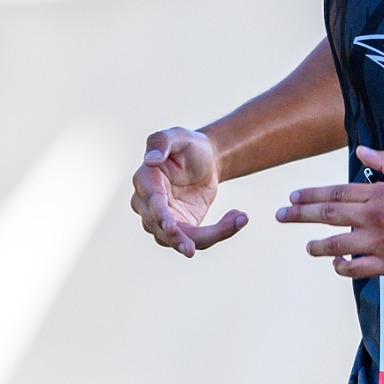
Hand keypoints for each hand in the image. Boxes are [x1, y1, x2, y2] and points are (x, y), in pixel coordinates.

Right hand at [131, 127, 246, 257]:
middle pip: (161, 228)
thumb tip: (150, 160)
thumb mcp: (178, 136)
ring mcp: (162, 219)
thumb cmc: (188, 145)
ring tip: (237, 221)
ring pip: (178, 240)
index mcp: (145, 180)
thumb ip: (161, 142)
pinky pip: (196, 239)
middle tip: (195, 247)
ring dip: (208, 237)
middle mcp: (148, 204)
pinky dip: (219, 233)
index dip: (160, 215)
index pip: (151, 201)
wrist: (205, 161)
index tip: (170, 227)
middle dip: (180, 238)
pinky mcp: (180, 229)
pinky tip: (238, 217)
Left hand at [276, 145, 383, 277]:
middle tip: (281, 216)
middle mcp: (376, 216)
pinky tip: (336, 264)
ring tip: (308, 246)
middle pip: (328, 215)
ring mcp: (382, 242)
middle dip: (300, 215)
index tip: (293, 197)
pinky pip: (357, 268)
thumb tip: (362, 150)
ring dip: (317, 245)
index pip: (337, 192)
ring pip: (337, 243)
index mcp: (381, 193)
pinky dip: (342, 266)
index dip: (311, 195)